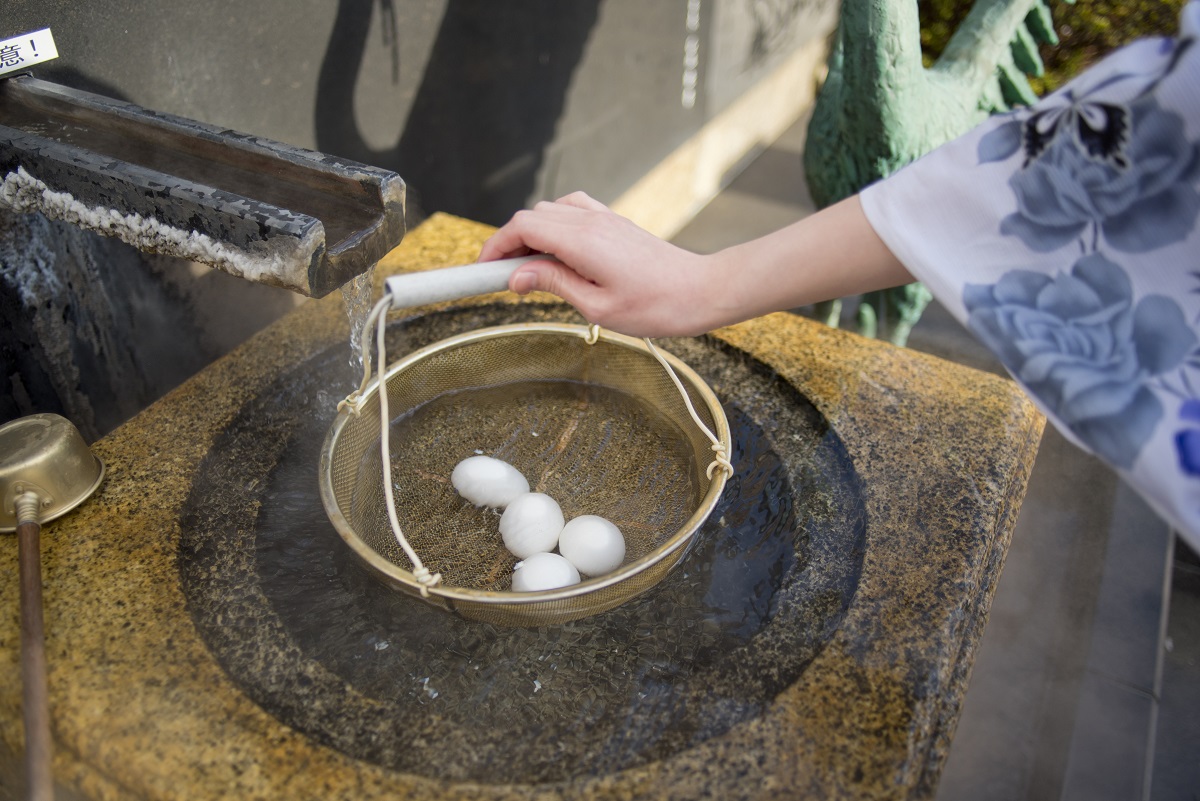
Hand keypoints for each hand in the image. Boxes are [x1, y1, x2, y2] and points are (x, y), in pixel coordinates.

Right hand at [478, 192, 719, 336]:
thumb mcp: (597, 308)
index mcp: (583, 242)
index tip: (482, 270)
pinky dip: (555, 226)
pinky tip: (559, 253)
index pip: (522, 227)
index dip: (495, 246)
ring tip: (530, 269)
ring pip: (550, 211)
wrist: (700, 291)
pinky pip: (572, 210)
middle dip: (509, 243)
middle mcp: (591, 222)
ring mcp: (604, 218)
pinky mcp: (614, 222)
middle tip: (504, 277)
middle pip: (531, 216)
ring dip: (532, 235)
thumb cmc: (656, 306)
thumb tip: (516, 276)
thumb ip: (553, 284)